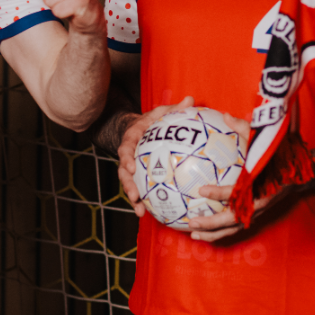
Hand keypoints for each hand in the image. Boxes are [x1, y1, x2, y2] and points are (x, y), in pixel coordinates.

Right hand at [116, 97, 195, 216]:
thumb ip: (173, 109)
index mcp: (131, 141)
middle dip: (128, 185)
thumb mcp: (160, 113)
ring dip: (133, 198)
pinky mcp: (138, 177)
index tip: (131, 166)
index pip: (126, 149)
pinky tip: (150, 214)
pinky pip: (140, 190)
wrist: (137, 129)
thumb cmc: (151, 122)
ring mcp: (130, 168)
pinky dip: (143, 201)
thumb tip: (190, 100)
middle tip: (135, 195)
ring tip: (140, 211)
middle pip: (123, 173)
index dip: (127, 158)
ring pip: (129, 184)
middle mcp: (127, 157)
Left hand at [186, 111, 286, 241]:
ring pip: (234, 228)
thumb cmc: (280, 155)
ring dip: (214, 233)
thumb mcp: (265, 140)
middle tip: (191, 221)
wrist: (300, 173)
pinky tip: (203, 231)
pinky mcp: (255, 215)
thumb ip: (244, 129)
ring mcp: (258, 212)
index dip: (220, 193)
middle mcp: (259, 202)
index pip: (238, 192)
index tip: (202, 190)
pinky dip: (220, 231)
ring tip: (193, 233)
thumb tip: (224, 115)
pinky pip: (236, 227)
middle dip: (212, 223)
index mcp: (260, 184)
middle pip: (233, 218)